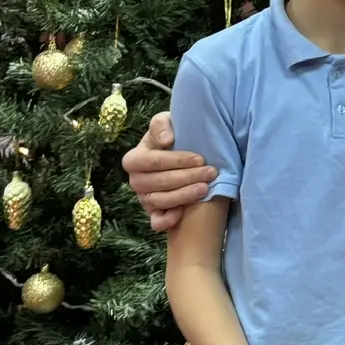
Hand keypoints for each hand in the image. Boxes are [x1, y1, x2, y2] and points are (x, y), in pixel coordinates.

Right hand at [123, 111, 215, 233]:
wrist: (182, 154)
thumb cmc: (174, 136)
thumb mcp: (166, 122)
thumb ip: (161, 124)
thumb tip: (166, 140)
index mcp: (134, 159)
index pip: (152, 161)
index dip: (177, 160)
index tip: (200, 158)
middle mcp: (135, 181)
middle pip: (158, 182)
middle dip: (186, 177)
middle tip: (210, 173)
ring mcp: (143, 199)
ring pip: (159, 201)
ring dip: (183, 196)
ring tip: (206, 188)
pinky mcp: (153, 214)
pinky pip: (156, 222)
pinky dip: (167, 220)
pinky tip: (183, 214)